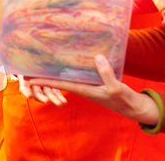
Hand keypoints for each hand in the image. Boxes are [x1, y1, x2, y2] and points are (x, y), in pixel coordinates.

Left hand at [25, 56, 161, 126]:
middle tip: (30, 66)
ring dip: (57, 70)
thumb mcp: (116, 88)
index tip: (30, 78)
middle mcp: (83, 87)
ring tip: (43, 59)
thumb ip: (106, 73)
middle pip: (61, 80)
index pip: (61, 85)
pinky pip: (80, 73)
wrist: (134, 107)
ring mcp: (89, 84)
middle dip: (46, 74)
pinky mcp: (95, 81)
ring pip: (69, 76)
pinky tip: (68, 58)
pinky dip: (73, 67)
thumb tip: (97, 57)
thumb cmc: (124, 100)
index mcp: (85, 90)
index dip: (45, 81)